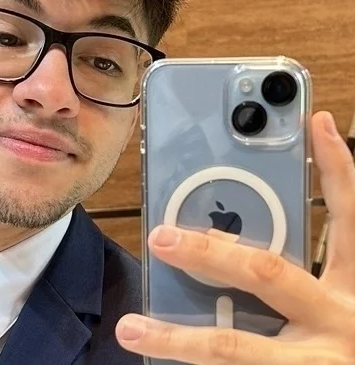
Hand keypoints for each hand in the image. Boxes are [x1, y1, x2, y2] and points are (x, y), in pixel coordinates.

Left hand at [116, 111, 354, 363]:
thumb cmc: (346, 340)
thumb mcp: (340, 300)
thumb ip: (297, 262)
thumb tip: (236, 220)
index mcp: (354, 287)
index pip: (347, 216)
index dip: (336, 169)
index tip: (314, 122)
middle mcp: (340, 321)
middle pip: (268, 274)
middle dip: (208, 253)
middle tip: (161, 237)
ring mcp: (318, 364)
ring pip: (235, 348)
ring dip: (177, 337)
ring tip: (130, 328)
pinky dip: (191, 364)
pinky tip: (156, 360)